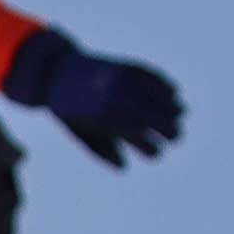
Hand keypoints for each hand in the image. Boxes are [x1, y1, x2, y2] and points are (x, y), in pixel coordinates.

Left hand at [6, 33, 183, 166]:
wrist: (53, 72)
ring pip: (150, 93)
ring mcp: (117, 78)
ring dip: (169, 104)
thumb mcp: (79, 132)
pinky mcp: (120, 65)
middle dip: (166, 127)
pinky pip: (147, 74)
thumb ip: (101, 150)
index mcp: (99, 117)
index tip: (157, 154)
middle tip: (177, 137)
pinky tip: (173, 92)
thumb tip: (124, 168)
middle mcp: (110, 97)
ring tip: (180, 115)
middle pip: (146, 114)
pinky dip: (162, 82)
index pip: (132, 134)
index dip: (148, 146)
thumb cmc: (68, 109)